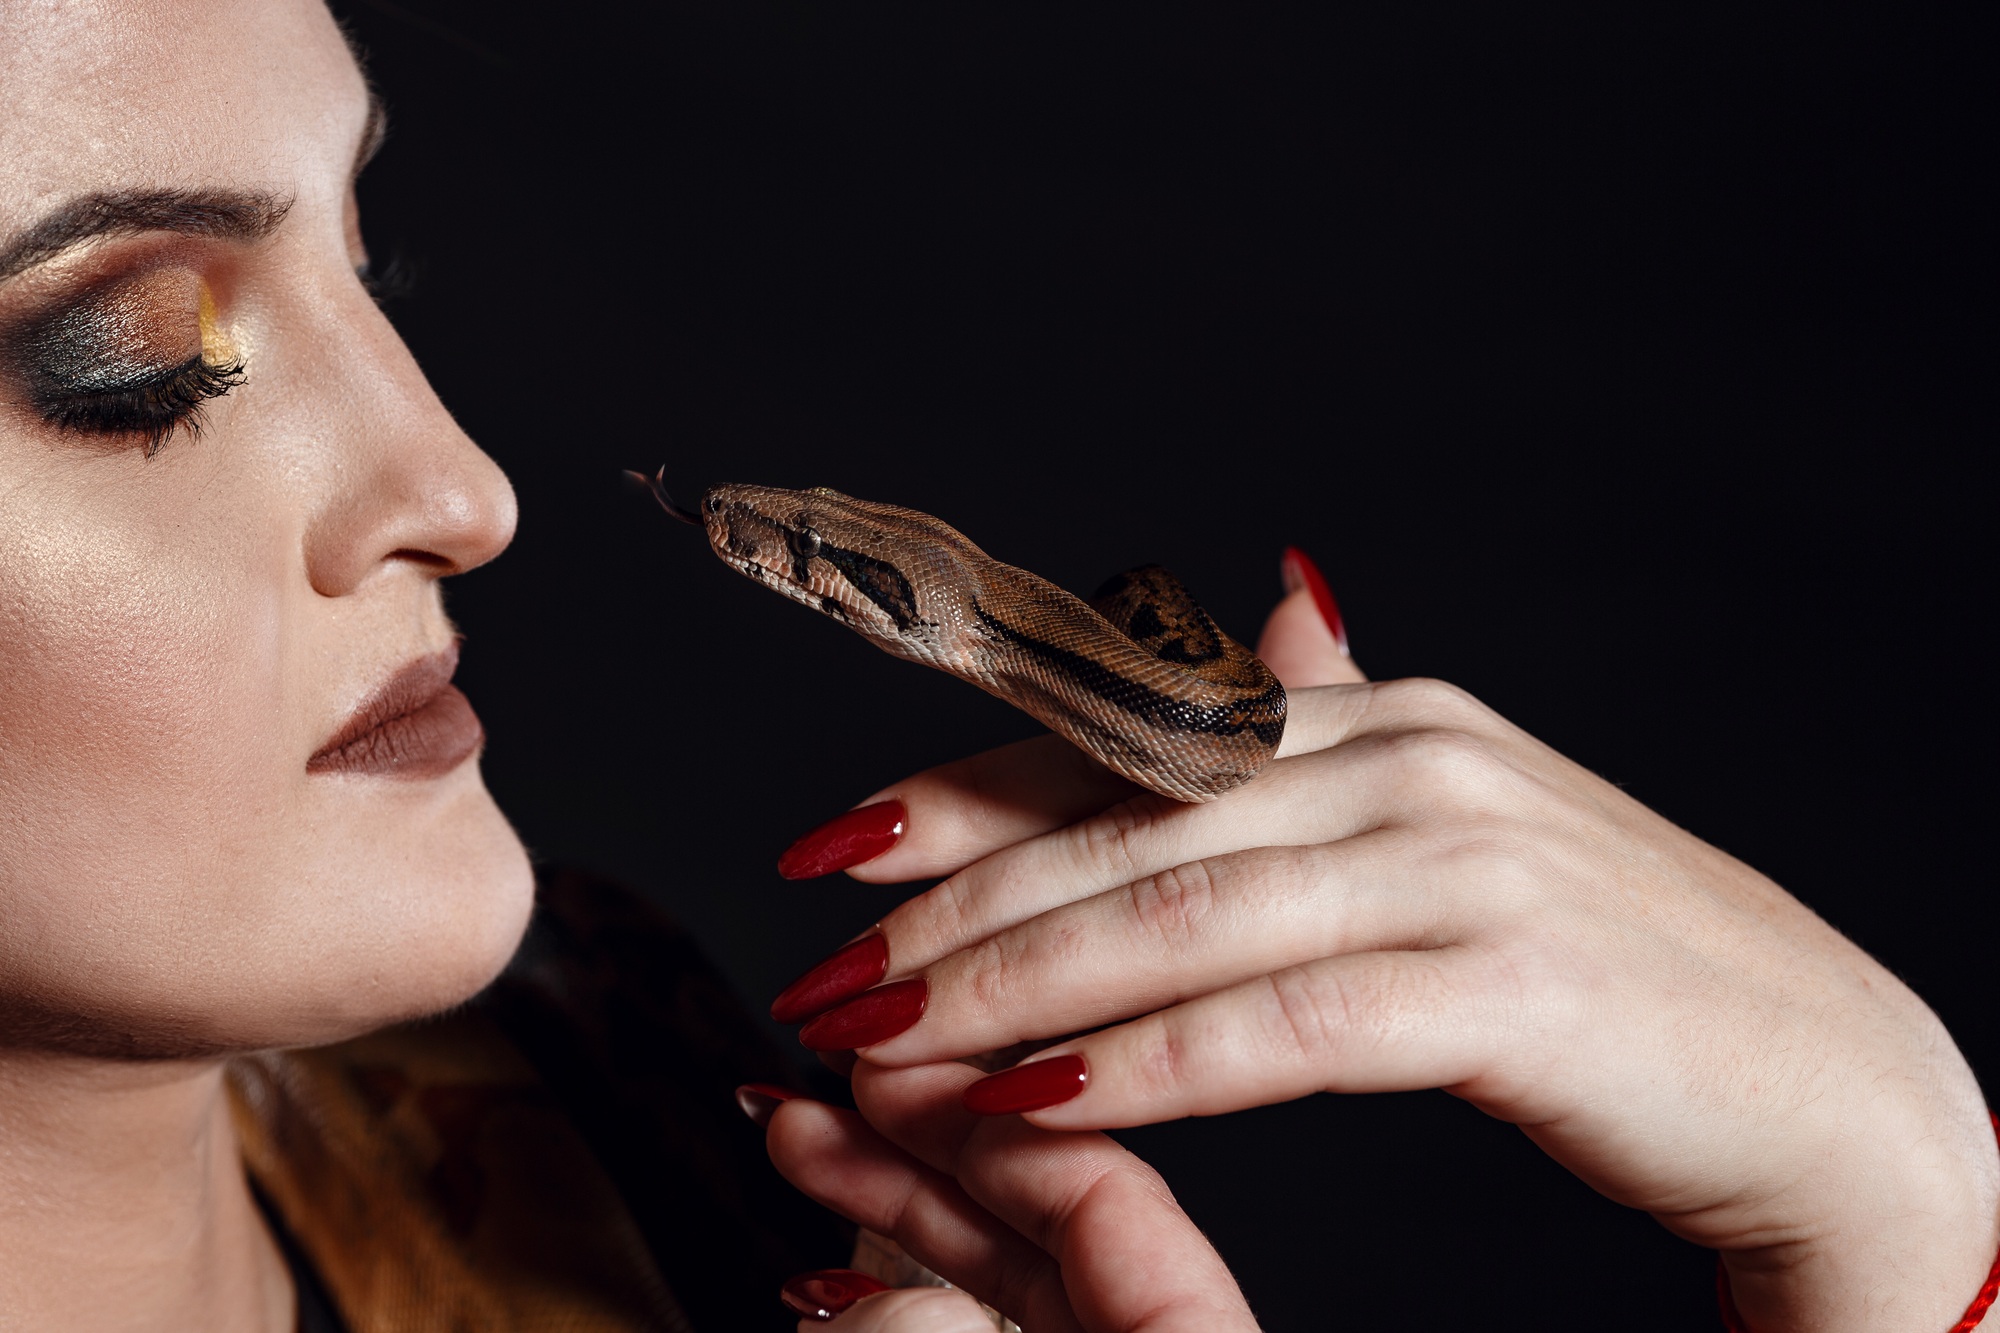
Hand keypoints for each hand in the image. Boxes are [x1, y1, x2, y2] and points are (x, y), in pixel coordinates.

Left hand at [776, 558, 1999, 1330]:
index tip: (827, 848)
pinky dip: (1151, 1065)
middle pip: (1124, 823)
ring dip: (1011, 987)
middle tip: (814, 967)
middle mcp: (1404, 758)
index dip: (960, 792)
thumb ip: (1336, 735)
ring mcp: (1462, 860)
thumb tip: (1265, 618)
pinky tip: (1036, 1105)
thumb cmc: (1607, 964)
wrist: (1816, 1070)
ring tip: (882, 1044)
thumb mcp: (1452, 825)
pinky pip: (1290, 1024)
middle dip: (946, 902)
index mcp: (1370, 717)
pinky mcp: (1511, 982)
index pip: (1121, 745)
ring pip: (1181, 915)